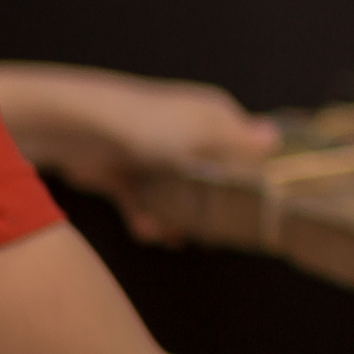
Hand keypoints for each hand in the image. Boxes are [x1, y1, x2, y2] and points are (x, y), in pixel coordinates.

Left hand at [0, 62, 278, 241]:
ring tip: (174, 238)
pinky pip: (144, 199)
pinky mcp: (124, 171)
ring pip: (176, 193)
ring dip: (176, 217)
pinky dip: (147, 217)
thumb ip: (241, 142)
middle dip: (210, 206)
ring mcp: (153, 152)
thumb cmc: (149, 125)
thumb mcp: (205, 132)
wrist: (76, 130)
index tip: (255, 208)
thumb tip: (277, 137)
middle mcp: (186, 131)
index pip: (245, 146)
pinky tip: (148, 233)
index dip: (252, 176)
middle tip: (212, 235)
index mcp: (213, 115)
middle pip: (210, 174)